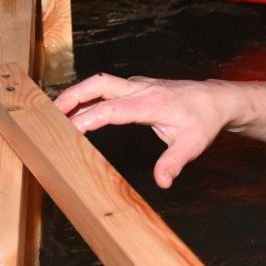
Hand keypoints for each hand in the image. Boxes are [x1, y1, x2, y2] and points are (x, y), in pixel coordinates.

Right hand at [55, 73, 236, 187]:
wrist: (217, 99)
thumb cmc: (204, 121)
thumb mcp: (192, 145)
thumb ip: (174, 162)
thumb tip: (163, 182)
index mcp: (150, 104)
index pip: (111, 109)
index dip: (87, 119)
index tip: (67, 131)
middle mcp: (140, 90)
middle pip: (98, 84)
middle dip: (72, 96)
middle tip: (48, 113)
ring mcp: (138, 86)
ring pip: (101, 83)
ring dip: (77, 95)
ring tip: (54, 113)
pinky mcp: (136, 88)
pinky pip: (107, 88)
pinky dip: (89, 96)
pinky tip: (78, 110)